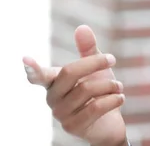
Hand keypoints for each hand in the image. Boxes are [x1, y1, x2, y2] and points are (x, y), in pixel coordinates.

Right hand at [24, 25, 127, 145]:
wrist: (109, 121)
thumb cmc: (99, 91)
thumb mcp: (97, 68)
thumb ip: (88, 50)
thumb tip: (82, 27)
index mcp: (54, 82)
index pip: (39, 75)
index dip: (32, 68)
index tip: (26, 59)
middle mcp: (52, 98)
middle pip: (69, 72)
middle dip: (95, 63)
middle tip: (113, 59)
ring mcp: (60, 114)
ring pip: (87, 89)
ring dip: (110, 85)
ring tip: (118, 87)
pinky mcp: (73, 126)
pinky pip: (95, 107)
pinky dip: (113, 99)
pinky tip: (119, 98)